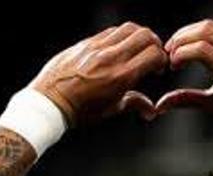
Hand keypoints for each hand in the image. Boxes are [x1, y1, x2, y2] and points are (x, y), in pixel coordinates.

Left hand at [31, 23, 167, 125]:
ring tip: (136, 48)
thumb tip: (149, 109)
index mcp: (121, 76)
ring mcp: (97, 48)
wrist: (50, 102)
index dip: (162, 59)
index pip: (153, 54)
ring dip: (137, 36)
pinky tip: (118, 48)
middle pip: (144, 35)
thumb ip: (135, 104)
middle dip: (154, 43)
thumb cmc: (79, 110)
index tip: (158, 67)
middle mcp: (110, 58)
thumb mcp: (111, 109)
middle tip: (152, 54)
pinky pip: (109, 31)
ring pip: (127, 28)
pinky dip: (119, 36)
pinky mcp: (85, 43)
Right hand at [157, 20, 212, 130]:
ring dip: (189, 33)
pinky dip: (201, 35)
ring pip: (210, 26)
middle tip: (168, 55)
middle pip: (203, 31)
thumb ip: (187, 101)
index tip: (171, 66)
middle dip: (180, 39)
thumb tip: (160, 106)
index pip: (200, 49)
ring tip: (177, 49)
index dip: (179, 53)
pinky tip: (193, 48)